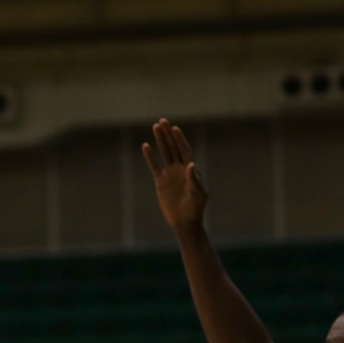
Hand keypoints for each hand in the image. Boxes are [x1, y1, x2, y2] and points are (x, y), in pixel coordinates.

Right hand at [142, 117, 208, 234]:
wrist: (184, 221)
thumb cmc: (195, 208)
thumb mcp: (198, 194)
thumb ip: (194, 179)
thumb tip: (191, 165)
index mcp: (190, 170)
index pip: (184, 150)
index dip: (180, 139)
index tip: (175, 128)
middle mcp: (180, 168)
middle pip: (173, 147)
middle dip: (168, 134)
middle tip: (162, 121)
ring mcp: (170, 174)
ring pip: (164, 153)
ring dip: (159, 140)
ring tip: (154, 126)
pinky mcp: (160, 181)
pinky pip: (154, 165)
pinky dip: (150, 156)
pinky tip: (145, 145)